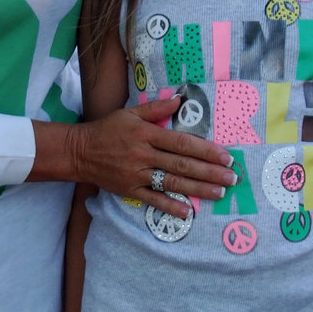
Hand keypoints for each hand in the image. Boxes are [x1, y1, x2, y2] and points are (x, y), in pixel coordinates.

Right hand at [72, 95, 237, 216]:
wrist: (80, 152)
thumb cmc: (108, 129)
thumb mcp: (130, 113)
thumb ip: (155, 108)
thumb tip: (180, 99)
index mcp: (146, 134)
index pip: (181, 142)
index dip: (205, 150)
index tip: (225, 156)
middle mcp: (143, 155)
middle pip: (181, 164)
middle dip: (209, 171)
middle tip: (232, 177)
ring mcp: (136, 174)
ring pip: (172, 182)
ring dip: (198, 188)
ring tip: (219, 192)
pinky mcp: (129, 190)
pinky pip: (153, 200)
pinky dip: (170, 206)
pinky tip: (188, 212)